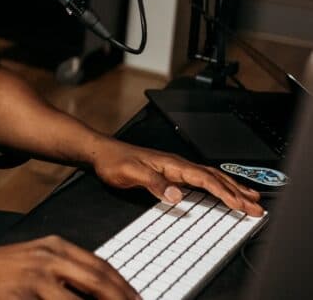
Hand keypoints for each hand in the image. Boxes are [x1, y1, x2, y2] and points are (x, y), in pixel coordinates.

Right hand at [0, 236, 138, 298]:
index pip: (100, 266)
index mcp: (55, 247)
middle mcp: (49, 260)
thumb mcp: (36, 257)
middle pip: (97, 283)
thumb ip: (65, 269)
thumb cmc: (1, 269)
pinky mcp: (22, 298)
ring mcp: (35, 280)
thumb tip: (97, 288)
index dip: (123, 287)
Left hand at [92, 139, 263, 216]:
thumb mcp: (132, 174)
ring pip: (210, 176)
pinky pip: (200, 179)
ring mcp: (174, 167)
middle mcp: (176, 164)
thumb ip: (155, 184)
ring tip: (250, 197)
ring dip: (231, 187)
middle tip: (258, 206)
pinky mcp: (169, 172)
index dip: (225, 193)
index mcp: (172, 164)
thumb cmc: (114, 161)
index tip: (242, 205)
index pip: (205, 179)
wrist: (101, 152)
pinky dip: (216, 185)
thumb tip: (177, 196)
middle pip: (214, 177)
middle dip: (237, 191)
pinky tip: (221, 189)